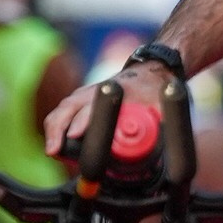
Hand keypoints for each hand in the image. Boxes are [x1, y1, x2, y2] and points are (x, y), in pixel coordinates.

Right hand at [41, 61, 169, 160]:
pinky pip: (62, 112)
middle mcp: (97, 90)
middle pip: (69, 106)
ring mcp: (87, 94)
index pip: (94, 106)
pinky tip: (53, 145)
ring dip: (53, 129)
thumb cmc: (155, 89)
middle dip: (58, 128)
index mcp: (117, 91)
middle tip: (54, 150)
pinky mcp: (82, 101)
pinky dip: (55, 126)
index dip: (83, 121)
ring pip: (62, 109)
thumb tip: (170, 147)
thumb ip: (166, 123)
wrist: (151, 71)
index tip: (74, 135)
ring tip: (51, 151)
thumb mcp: (164, 104)